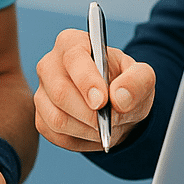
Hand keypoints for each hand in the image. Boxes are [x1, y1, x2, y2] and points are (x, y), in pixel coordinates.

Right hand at [34, 28, 154, 151]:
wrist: (116, 106)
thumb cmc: (124, 84)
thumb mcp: (142, 77)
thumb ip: (137, 81)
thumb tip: (119, 98)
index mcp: (72, 43)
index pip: (73, 59)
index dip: (87, 81)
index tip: (102, 102)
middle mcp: (50, 64)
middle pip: (60, 92)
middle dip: (89, 113)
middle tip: (110, 121)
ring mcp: (42, 92)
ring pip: (57, 118)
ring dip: (87, 130)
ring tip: (105, 127)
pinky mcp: (41, 117)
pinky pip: (56, 136)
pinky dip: (80, 140)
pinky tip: (93, 132)